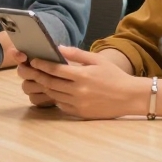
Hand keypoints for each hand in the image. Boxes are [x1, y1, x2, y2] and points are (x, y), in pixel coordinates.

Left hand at [15, 46, 143, 118]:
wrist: (129, 97)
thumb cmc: (114, 75)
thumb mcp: (97, 60)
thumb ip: (77, 54)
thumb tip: (59, 48)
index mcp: (82, 75)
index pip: (55, 70)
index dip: (42, 65)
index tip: (34, 61)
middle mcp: (78, 91)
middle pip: (51, 83)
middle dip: (39, 76)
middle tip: (31, 71)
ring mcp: (79, 104)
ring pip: (54, 95)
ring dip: (46, 87)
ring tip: (41, 80)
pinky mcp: (81, 114)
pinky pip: (62, 106)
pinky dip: (56, 98)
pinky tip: (55, 92)